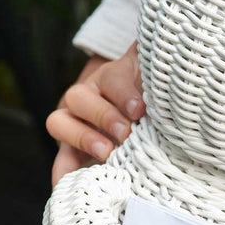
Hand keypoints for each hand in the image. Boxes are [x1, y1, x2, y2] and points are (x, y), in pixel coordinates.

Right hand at [47, 42, 144, 187]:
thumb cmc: (146, 96)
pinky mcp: (68, 149)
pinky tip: (71, 186)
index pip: (112, 79)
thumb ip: (157, 65)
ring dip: (82, 137)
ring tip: (108, 152)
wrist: (132, 112)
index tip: (140, 108)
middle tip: (126, 132)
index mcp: (109, 77)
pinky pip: (60, 161)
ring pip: (59, 122)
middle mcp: (85, 96)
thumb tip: (165, 38)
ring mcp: (72, 122)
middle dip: (103, 115)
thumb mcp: (153, 79)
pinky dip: (63, 174)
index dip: (124, 93)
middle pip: (79, 97)